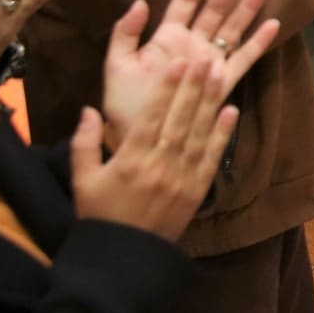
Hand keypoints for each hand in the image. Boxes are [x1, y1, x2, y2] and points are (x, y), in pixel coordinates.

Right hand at [70, 65, 238, 241]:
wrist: (125, 256)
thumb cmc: (100, 215)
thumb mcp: (82, 180)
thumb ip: (83, 144)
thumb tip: (89, 109)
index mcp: (129, 161)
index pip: (151, 117)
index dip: (165, 89)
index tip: (176, 63)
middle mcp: (159, 165)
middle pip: (179, 119)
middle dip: (193, 86)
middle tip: (205, 56)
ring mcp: (182, 177)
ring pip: (198, 132)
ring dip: (210, 101)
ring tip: (220, 73)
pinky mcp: (198, 189)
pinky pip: (212, 157)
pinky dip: (222, 133)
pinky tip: (231, 110)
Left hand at [101, 0, 279, 149]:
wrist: (136, 136)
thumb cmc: (123, 103)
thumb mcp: (116, 65)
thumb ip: (125, 34)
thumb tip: (140, 2)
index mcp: (166, 37)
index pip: (183, 2)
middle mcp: (192, 44)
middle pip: (213, 11)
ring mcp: (209, 61)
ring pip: (232, 28)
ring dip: (247, 9)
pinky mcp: (221, 81)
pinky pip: (243, 58)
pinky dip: (258, 43)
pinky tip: (273, 25)